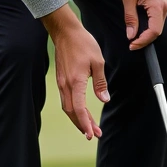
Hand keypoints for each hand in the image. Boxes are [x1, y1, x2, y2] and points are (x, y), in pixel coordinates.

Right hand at [41, 5, 108, 139]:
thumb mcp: (98, 62)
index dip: (85, 123)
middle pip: (72, 112)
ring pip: (68, 107)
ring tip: (89, 128)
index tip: (91, 133)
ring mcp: (62, 83)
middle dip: (82, 125)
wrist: (65, 32)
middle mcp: (66, 85)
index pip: (79, 108)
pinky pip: (67, 100)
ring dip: (78, 119)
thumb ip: (100, 83)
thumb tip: (104, 99)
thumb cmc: (83, 43)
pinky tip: (81, 114)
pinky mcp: (61, 80)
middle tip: (94, 135)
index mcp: (75, 81)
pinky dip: (74, 110)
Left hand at [121, 0, 166, 49]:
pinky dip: (150, 25)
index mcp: (157, 6)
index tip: (132, 45)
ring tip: (135, 36)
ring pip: (158, 26)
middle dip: (144, 40)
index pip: (154, 32)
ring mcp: (166, 6)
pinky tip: (141, 26)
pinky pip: (158, 20)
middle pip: (157, 31)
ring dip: (147, 33)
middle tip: (131, 44)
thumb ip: (130, 17)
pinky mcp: (164, 4)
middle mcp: (165, 8)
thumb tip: (131, 35)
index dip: (143, 41)